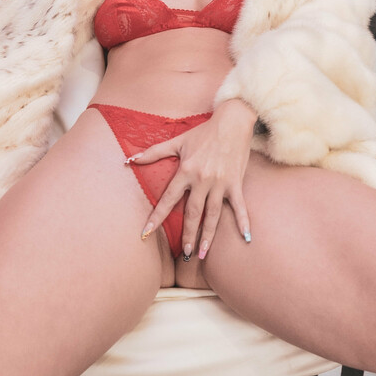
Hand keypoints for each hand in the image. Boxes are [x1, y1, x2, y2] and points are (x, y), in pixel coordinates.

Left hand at [129, 98, 256, 258]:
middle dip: (188, 234)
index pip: (168, 199)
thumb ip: (153, 152)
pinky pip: (240, 206)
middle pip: (193, 212)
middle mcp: (202, 180)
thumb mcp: (177, 141)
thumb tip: (129, 159)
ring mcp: (220, 183)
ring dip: (208, 235)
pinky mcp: (235, 183)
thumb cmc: (203, 132)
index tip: (146, 233)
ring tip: (202, 253)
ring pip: (213, 214)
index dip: (156, 217)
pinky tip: (246, 238)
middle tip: (184, 254)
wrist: (232, 122)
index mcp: (186, 171)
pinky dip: (244, 221)